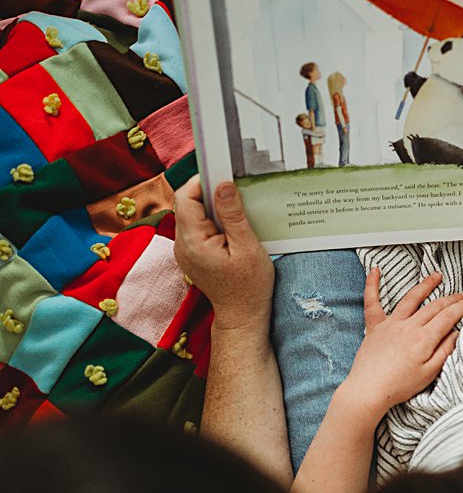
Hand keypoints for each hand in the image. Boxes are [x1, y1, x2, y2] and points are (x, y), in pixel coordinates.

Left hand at [172, 177, 273, 329]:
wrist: (242, 315)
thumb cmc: (249, 286)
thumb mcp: (248, 248)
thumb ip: (233, 216)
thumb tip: (223, 186)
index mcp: (193, 241)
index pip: (186, 198)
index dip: (202, 182)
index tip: (224, 177)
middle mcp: (182, 244)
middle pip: (188, 204)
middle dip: (210, 194)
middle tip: (236, 191)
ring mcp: (184, 250)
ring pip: (193, 215)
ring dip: (213, 208)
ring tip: (238, 210)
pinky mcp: (192, 254)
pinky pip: (198, 228)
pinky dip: (213, 221)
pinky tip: (232, 227)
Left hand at [337, 270, 462, 417]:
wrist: (369, 391)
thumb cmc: (399, 386)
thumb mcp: (430, 373)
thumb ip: (445, 351)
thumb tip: (456, 334)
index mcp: (424, 338)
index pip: (448, 317)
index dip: (462, 307)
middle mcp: (409, 326)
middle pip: (434, 306)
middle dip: (451, 299)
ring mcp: (390, 324)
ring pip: (411, 298)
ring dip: (425, 285)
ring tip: (436, 276)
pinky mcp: (375, 327)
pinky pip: (372, 302)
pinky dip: (372, 285)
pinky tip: (375, 271)